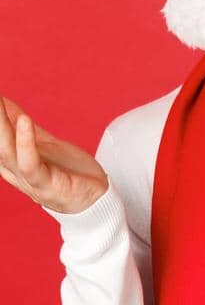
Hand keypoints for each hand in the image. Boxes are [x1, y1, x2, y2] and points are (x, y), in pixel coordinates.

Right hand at [0, 96, 108, 214]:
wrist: (95, 201)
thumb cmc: (68, 172)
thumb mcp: (43, 144)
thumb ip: (23, 127)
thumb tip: (4, 103)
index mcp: (9, 161)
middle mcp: (12, 170)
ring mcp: (27, 179)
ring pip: (4, 150)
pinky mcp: (45, 185)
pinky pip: (29, 163)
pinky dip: (24, 142)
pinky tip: (23, 121)